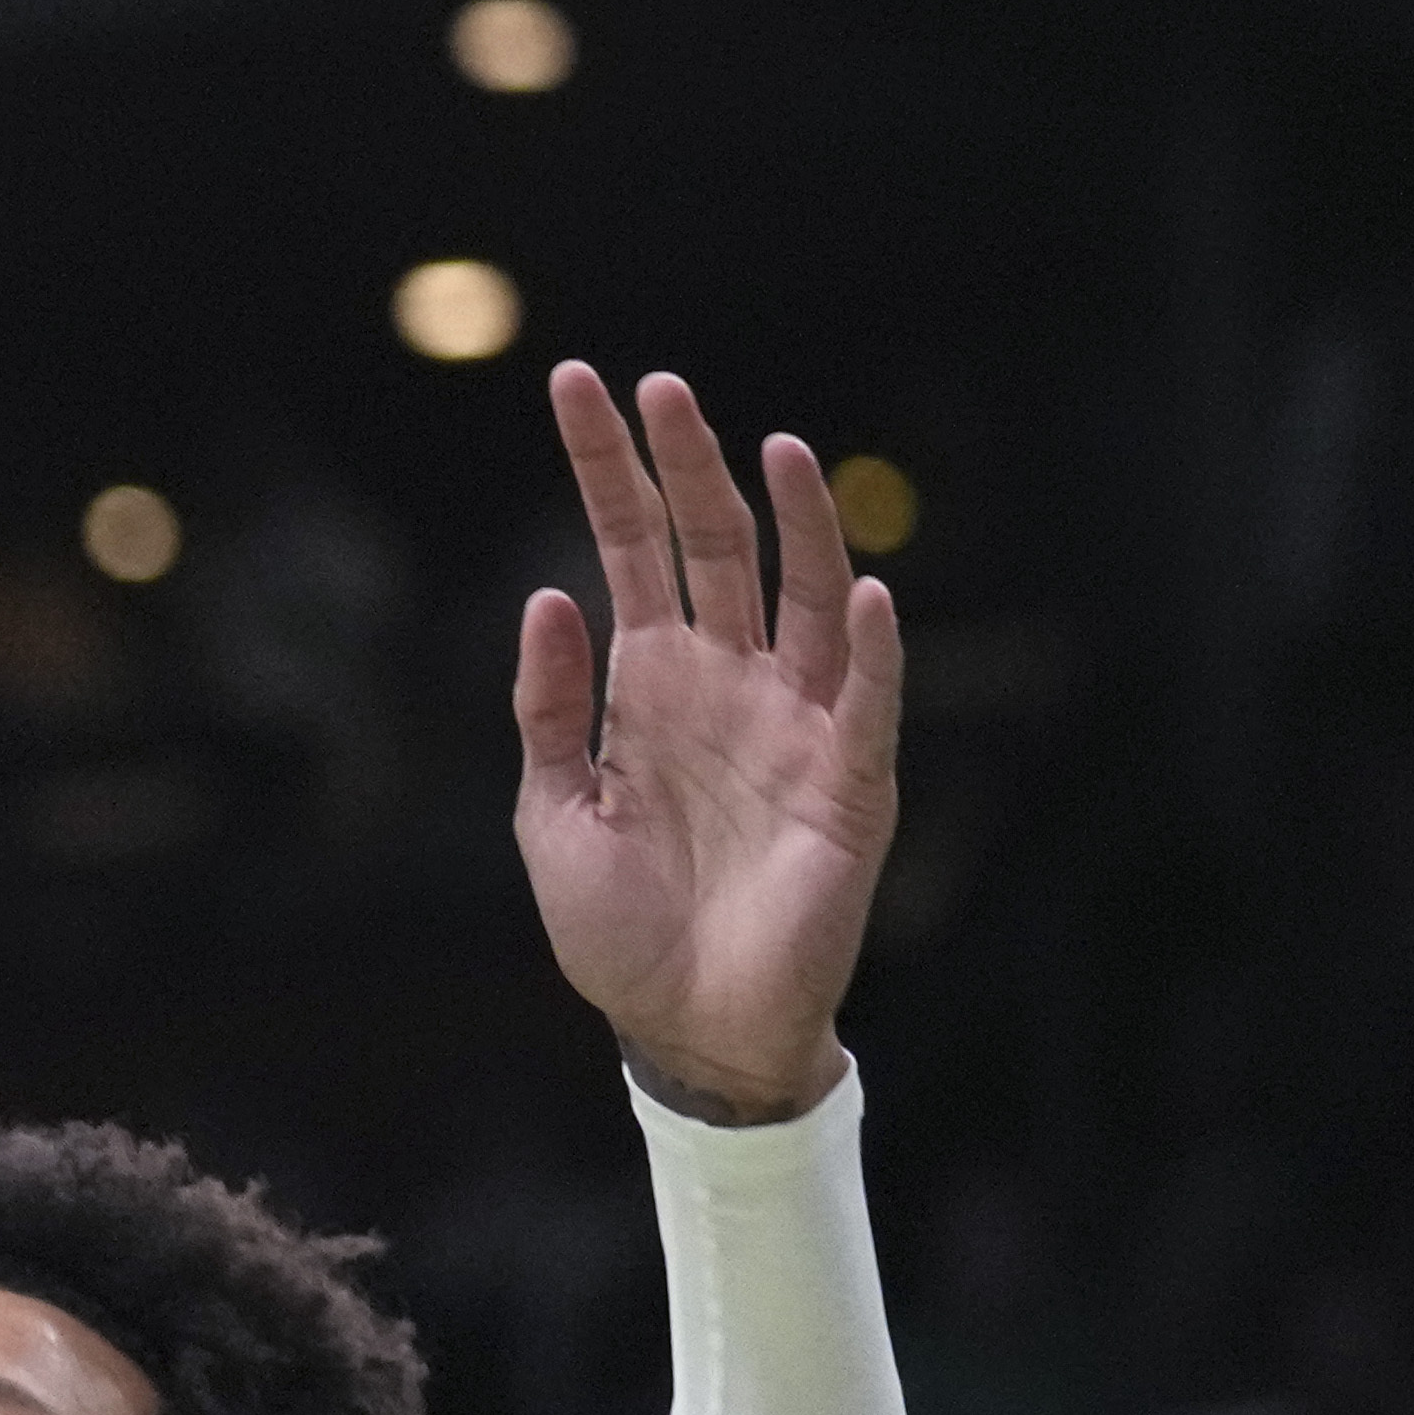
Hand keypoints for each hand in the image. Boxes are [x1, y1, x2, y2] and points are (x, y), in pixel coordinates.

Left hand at [511, 362, 897, 1120]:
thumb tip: (547, 596)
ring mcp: (793, 725)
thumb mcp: (553, 814)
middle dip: (688, 466)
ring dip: (794, 523)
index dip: (607, 470)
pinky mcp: (849, 784)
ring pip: (802, 598)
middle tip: (660, 384)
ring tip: (771, 446)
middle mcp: (727, 685)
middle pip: (716, 547)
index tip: (576, 384)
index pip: (630, 550)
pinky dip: (865, 649)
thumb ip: (549, 710)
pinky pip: (864, 702)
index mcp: (650, 686)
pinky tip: (859, 587)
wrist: (687, 1030)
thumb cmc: (620, 929)